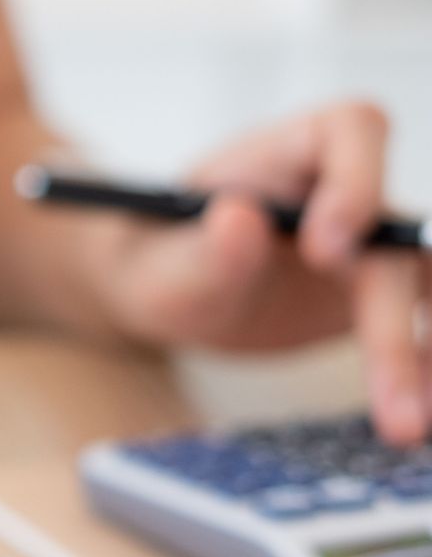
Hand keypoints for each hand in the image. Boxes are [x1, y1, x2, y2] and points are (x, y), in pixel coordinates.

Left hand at [88, 100, 421, 440]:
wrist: (158, 286)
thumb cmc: (153, 257)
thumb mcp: (158, 262)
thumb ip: (201, 249)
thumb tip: (239, 221)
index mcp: (288, 149)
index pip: (351, 131)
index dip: (356, 183)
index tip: (325, 248)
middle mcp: (344, 189)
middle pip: (398, 236)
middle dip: (394, 319)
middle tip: (384, 395)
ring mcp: (369, 244)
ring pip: (427, 285)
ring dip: (427, 356)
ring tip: (409, 425)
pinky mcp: (377, 295)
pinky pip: (422, 327)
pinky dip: (423, 371)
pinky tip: (413, 418)